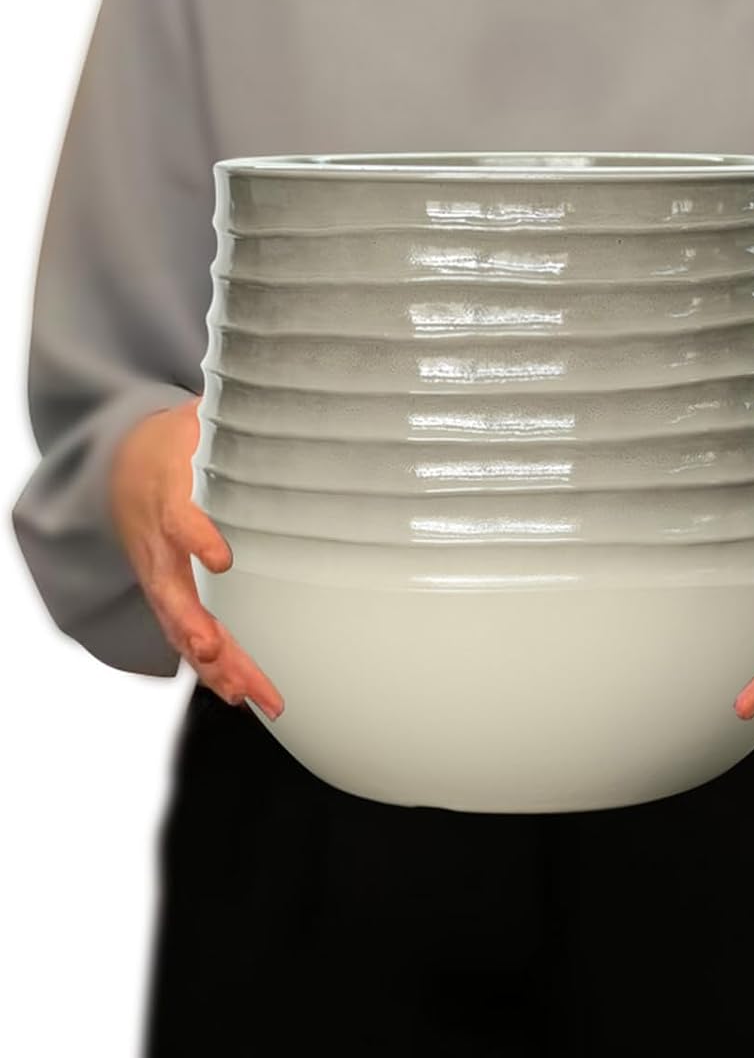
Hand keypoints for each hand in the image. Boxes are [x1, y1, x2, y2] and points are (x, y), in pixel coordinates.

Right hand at [108, 395, 284, 718]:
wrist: (126, 464)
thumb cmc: (179, 442)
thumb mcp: (201, 419)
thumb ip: (238, 417)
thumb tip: (292, 392)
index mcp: (169, 493)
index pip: (180, 516)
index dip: (197, 536)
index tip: (222, 553)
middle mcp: (159, 545)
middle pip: (176, 595)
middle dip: (203, 632)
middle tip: (229, 660)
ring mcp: (161, 577)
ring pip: (182, 628)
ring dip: (217, 665)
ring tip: (254, 696)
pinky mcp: (170, 596)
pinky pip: (187, 636)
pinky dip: (213, 668)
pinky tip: (243, 694)